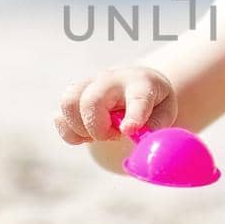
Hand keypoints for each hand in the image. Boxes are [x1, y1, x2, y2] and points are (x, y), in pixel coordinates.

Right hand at [55, 67, 176, 145]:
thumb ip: (157, 129)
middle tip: (113, 135)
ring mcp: (88, 85)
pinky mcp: (73, 96)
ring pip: (68, 103)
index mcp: (141, 84)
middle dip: (98, 128)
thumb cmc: (153, 103)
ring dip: (81, 129)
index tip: (128, 131)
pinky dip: (71, 134)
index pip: (137, 98)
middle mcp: (111, 79)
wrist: (134, 84)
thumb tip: (143, 144)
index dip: (133, 115)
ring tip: (100, 133)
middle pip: (91, 100)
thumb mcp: (165, 113)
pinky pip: (59, 117)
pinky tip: (88, 134)